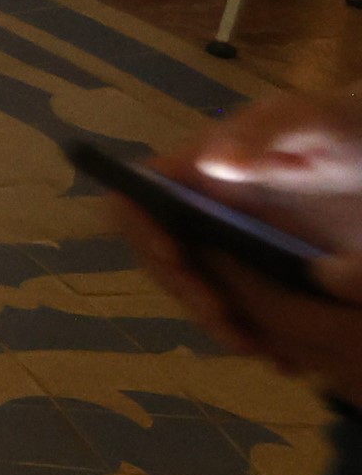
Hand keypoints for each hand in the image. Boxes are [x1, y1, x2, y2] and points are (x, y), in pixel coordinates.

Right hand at [113, 85, 361, 401]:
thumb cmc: (339, 131)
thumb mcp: (308, 122)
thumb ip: (261, 135)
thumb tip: (211, 164)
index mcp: (192, 170)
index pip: (133, 200)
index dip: (140, 228)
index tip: (176, 256)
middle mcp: (195, 209)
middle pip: (161, 257)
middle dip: (187, 292)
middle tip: (228, 323)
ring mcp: (221, 243)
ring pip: (195, 288)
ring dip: (217, 322)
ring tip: (259, 348)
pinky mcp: (251, 272)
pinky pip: (234, 307)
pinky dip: (251, 331)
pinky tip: (282, 352)